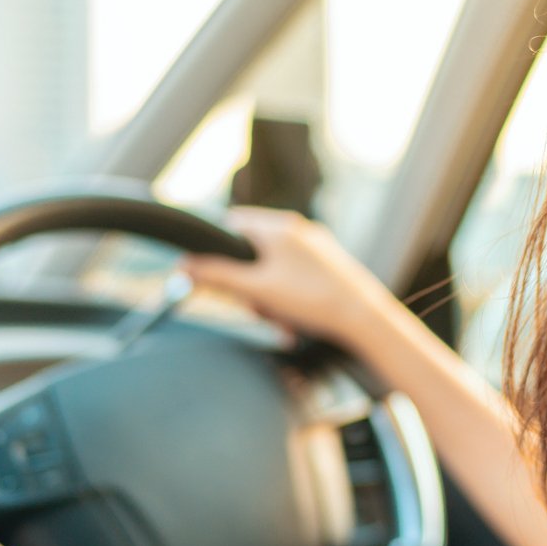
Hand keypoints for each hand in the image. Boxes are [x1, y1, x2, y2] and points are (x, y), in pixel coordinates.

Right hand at [182, 206, 393, 348]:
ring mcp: (314, 246)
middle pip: (250, 249)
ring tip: (278, 317)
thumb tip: (183, 266)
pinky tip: (293, 320)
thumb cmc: (311, 300)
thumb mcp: (256, 291)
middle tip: (253, 308)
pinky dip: (285, 297)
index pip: (230, 225)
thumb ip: (217, 277)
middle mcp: (297, 229)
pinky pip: (292, 276)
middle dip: (244, 282)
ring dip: (265, 294)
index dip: (213, 249)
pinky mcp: (326, 264)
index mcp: (277, 227)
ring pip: (271, 266)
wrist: (363, 318)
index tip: (206, 273)